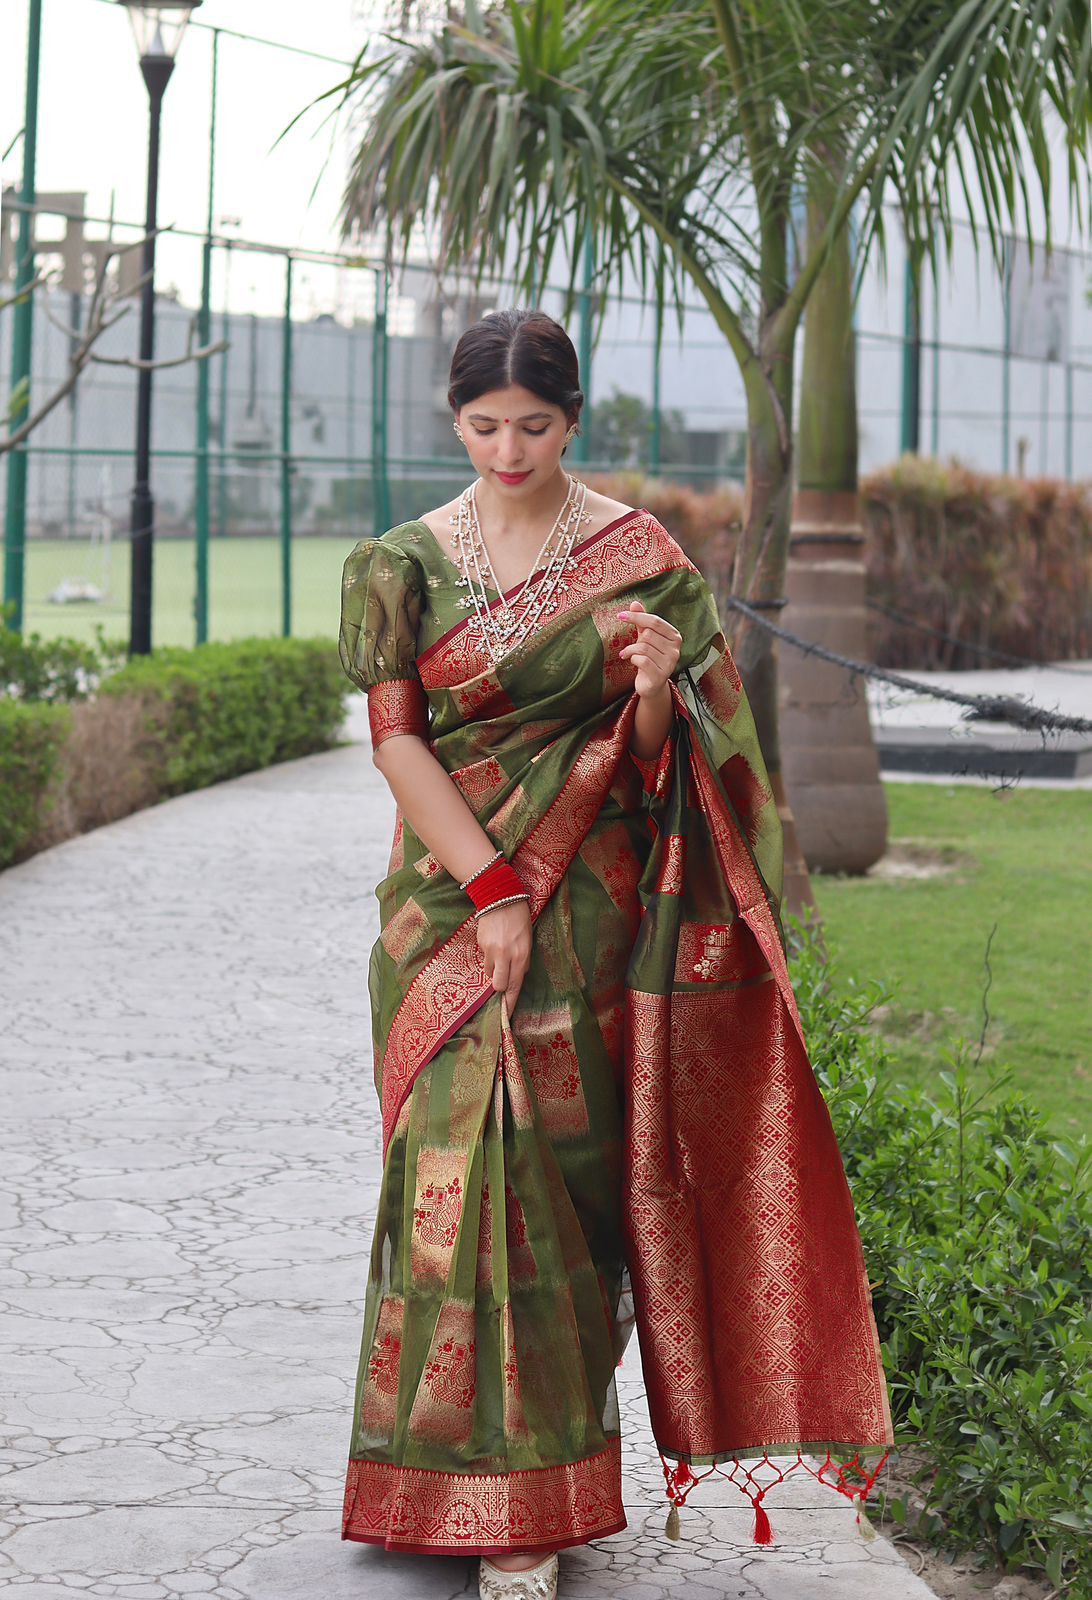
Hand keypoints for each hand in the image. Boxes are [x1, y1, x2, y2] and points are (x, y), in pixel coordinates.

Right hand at [475, 898, 531, 1016]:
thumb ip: (523, 959)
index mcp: (521, 954)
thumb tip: (518, 974)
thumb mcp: (528, 939)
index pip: (515, 984)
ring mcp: (491, 950)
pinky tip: (494, 942)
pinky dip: (489, 955)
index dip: (510, 1001)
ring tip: (500, 954)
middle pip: (498, 985)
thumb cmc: (519, 918)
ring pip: (489, 972)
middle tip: (501, 980)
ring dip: (494, 969)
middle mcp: (506, 955)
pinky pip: (484, 958)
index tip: (507, 1014)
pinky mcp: (480, 944)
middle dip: (499, 987)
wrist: (500, 896)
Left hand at [616, 599, 682, 696]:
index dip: (637, 616)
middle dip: (636, 639)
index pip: (655, 621)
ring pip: (643, 647)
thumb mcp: (645, 637)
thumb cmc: (649, 658)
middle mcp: (675, 649)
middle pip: (648, 634)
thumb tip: (635, 603)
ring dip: (631, 650)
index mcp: (675, 636)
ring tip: (628, 654)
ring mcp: (670, 663)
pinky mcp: (661, 675)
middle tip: (633, 646)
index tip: (620, 615)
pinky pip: (642, 660)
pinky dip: (632, 659)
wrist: (651, 684)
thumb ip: (641, 620)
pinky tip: (631, 661)